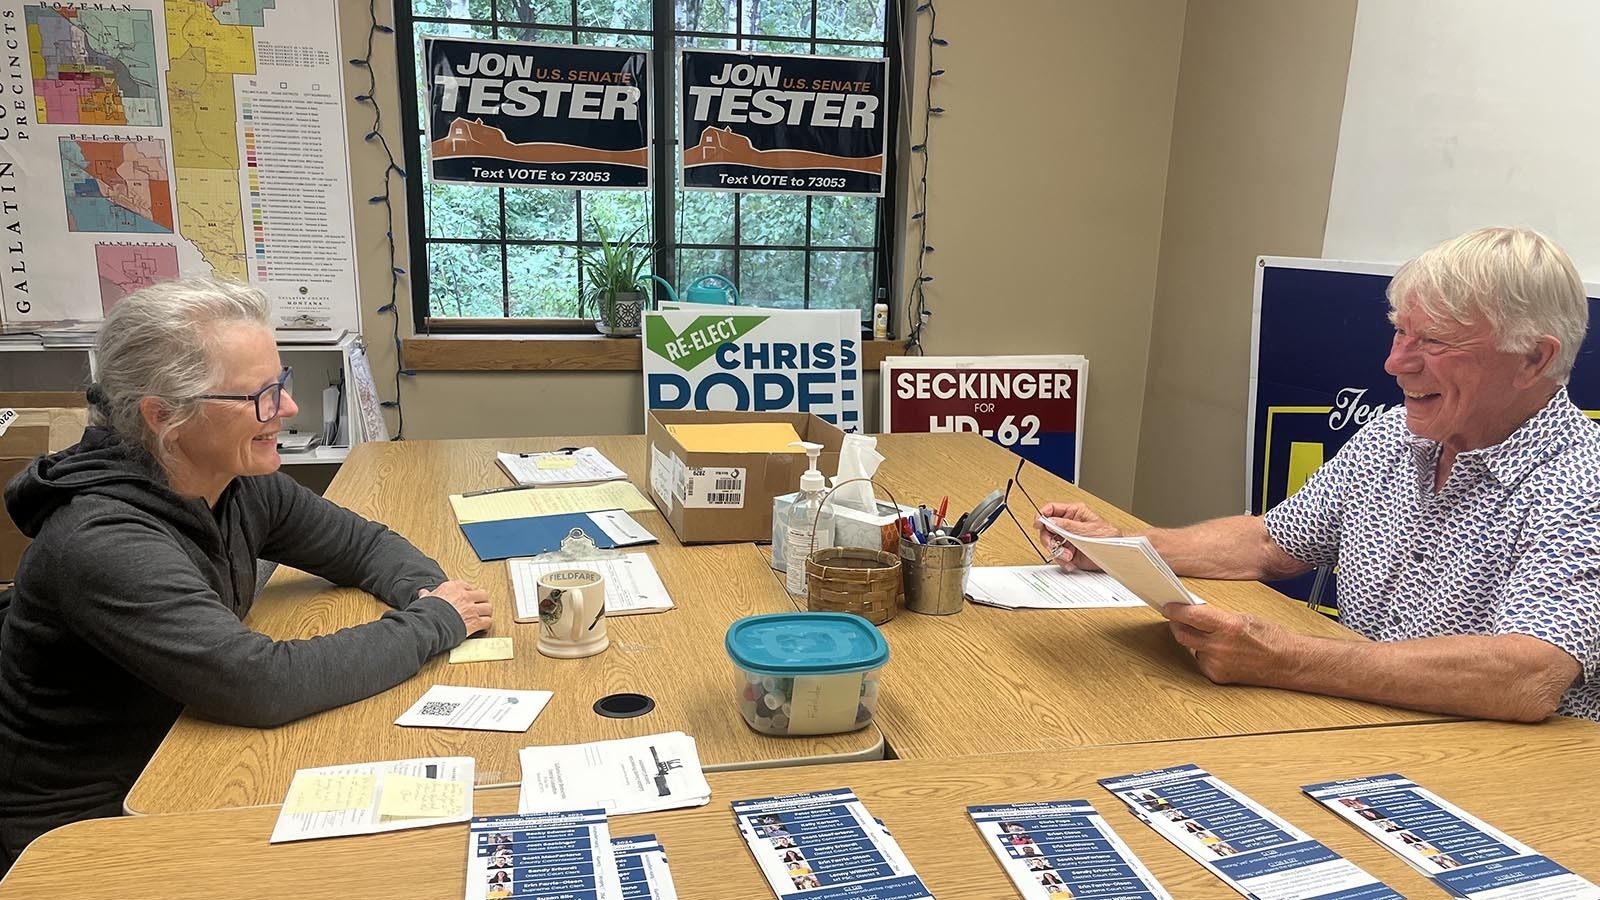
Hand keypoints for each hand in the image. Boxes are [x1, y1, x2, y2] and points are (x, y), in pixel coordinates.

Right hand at [422, 581, 492, 637]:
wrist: (429, 625)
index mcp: (453, 587)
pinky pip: (488, 622)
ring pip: (488, 608)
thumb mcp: (425, 600)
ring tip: (483, 616)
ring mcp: (471, 609)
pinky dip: (486, 625)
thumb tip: (423, 593)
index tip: (467, 597)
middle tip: (479, 605)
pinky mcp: (475, 622)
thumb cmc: (427, 612)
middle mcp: (465, 596)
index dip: (468, 592)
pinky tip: (483, 627)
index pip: (467, 586)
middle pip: (483, 595)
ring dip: (486, 612)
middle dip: (481, 601)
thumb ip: (428, 595)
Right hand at [1035, 502, 1119, 571]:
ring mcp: (1068, 539)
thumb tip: (1051, 521)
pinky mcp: (1069, 552)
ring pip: (1051, 544)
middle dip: (1049, 539)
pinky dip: (1062, 562)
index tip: (1038, 523)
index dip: (1042, 515)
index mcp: (1074, 513)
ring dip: (1057, 552)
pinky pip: (1058, 556)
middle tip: (1053, 545)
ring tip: (1068, 556)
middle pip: (1047, 529)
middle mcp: (1068, 525)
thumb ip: (1068, 525)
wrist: (1117, 553)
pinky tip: (1069, 563)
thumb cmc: (1109, 536)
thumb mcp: (1088, 528)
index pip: (1051, 510)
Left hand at [1161, 602, 1290, 685]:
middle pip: (1183, 635)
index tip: (1167, 607)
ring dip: (1196, 641)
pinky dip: (1206, 655)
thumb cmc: (1269, 637)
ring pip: (1192, 648)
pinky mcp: (1217, 676)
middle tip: (1176, 619)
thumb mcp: (1243, 617)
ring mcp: (1218, 663)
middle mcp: (1220, 646)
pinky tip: (1222, 653)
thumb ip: (1217, 617)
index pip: (1191, 616)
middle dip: (1177, 625)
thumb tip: (1193, 614)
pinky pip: (1201, 662)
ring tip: (1213, 638)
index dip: (1175, 611)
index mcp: (1228, 626)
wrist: (1286, 662)